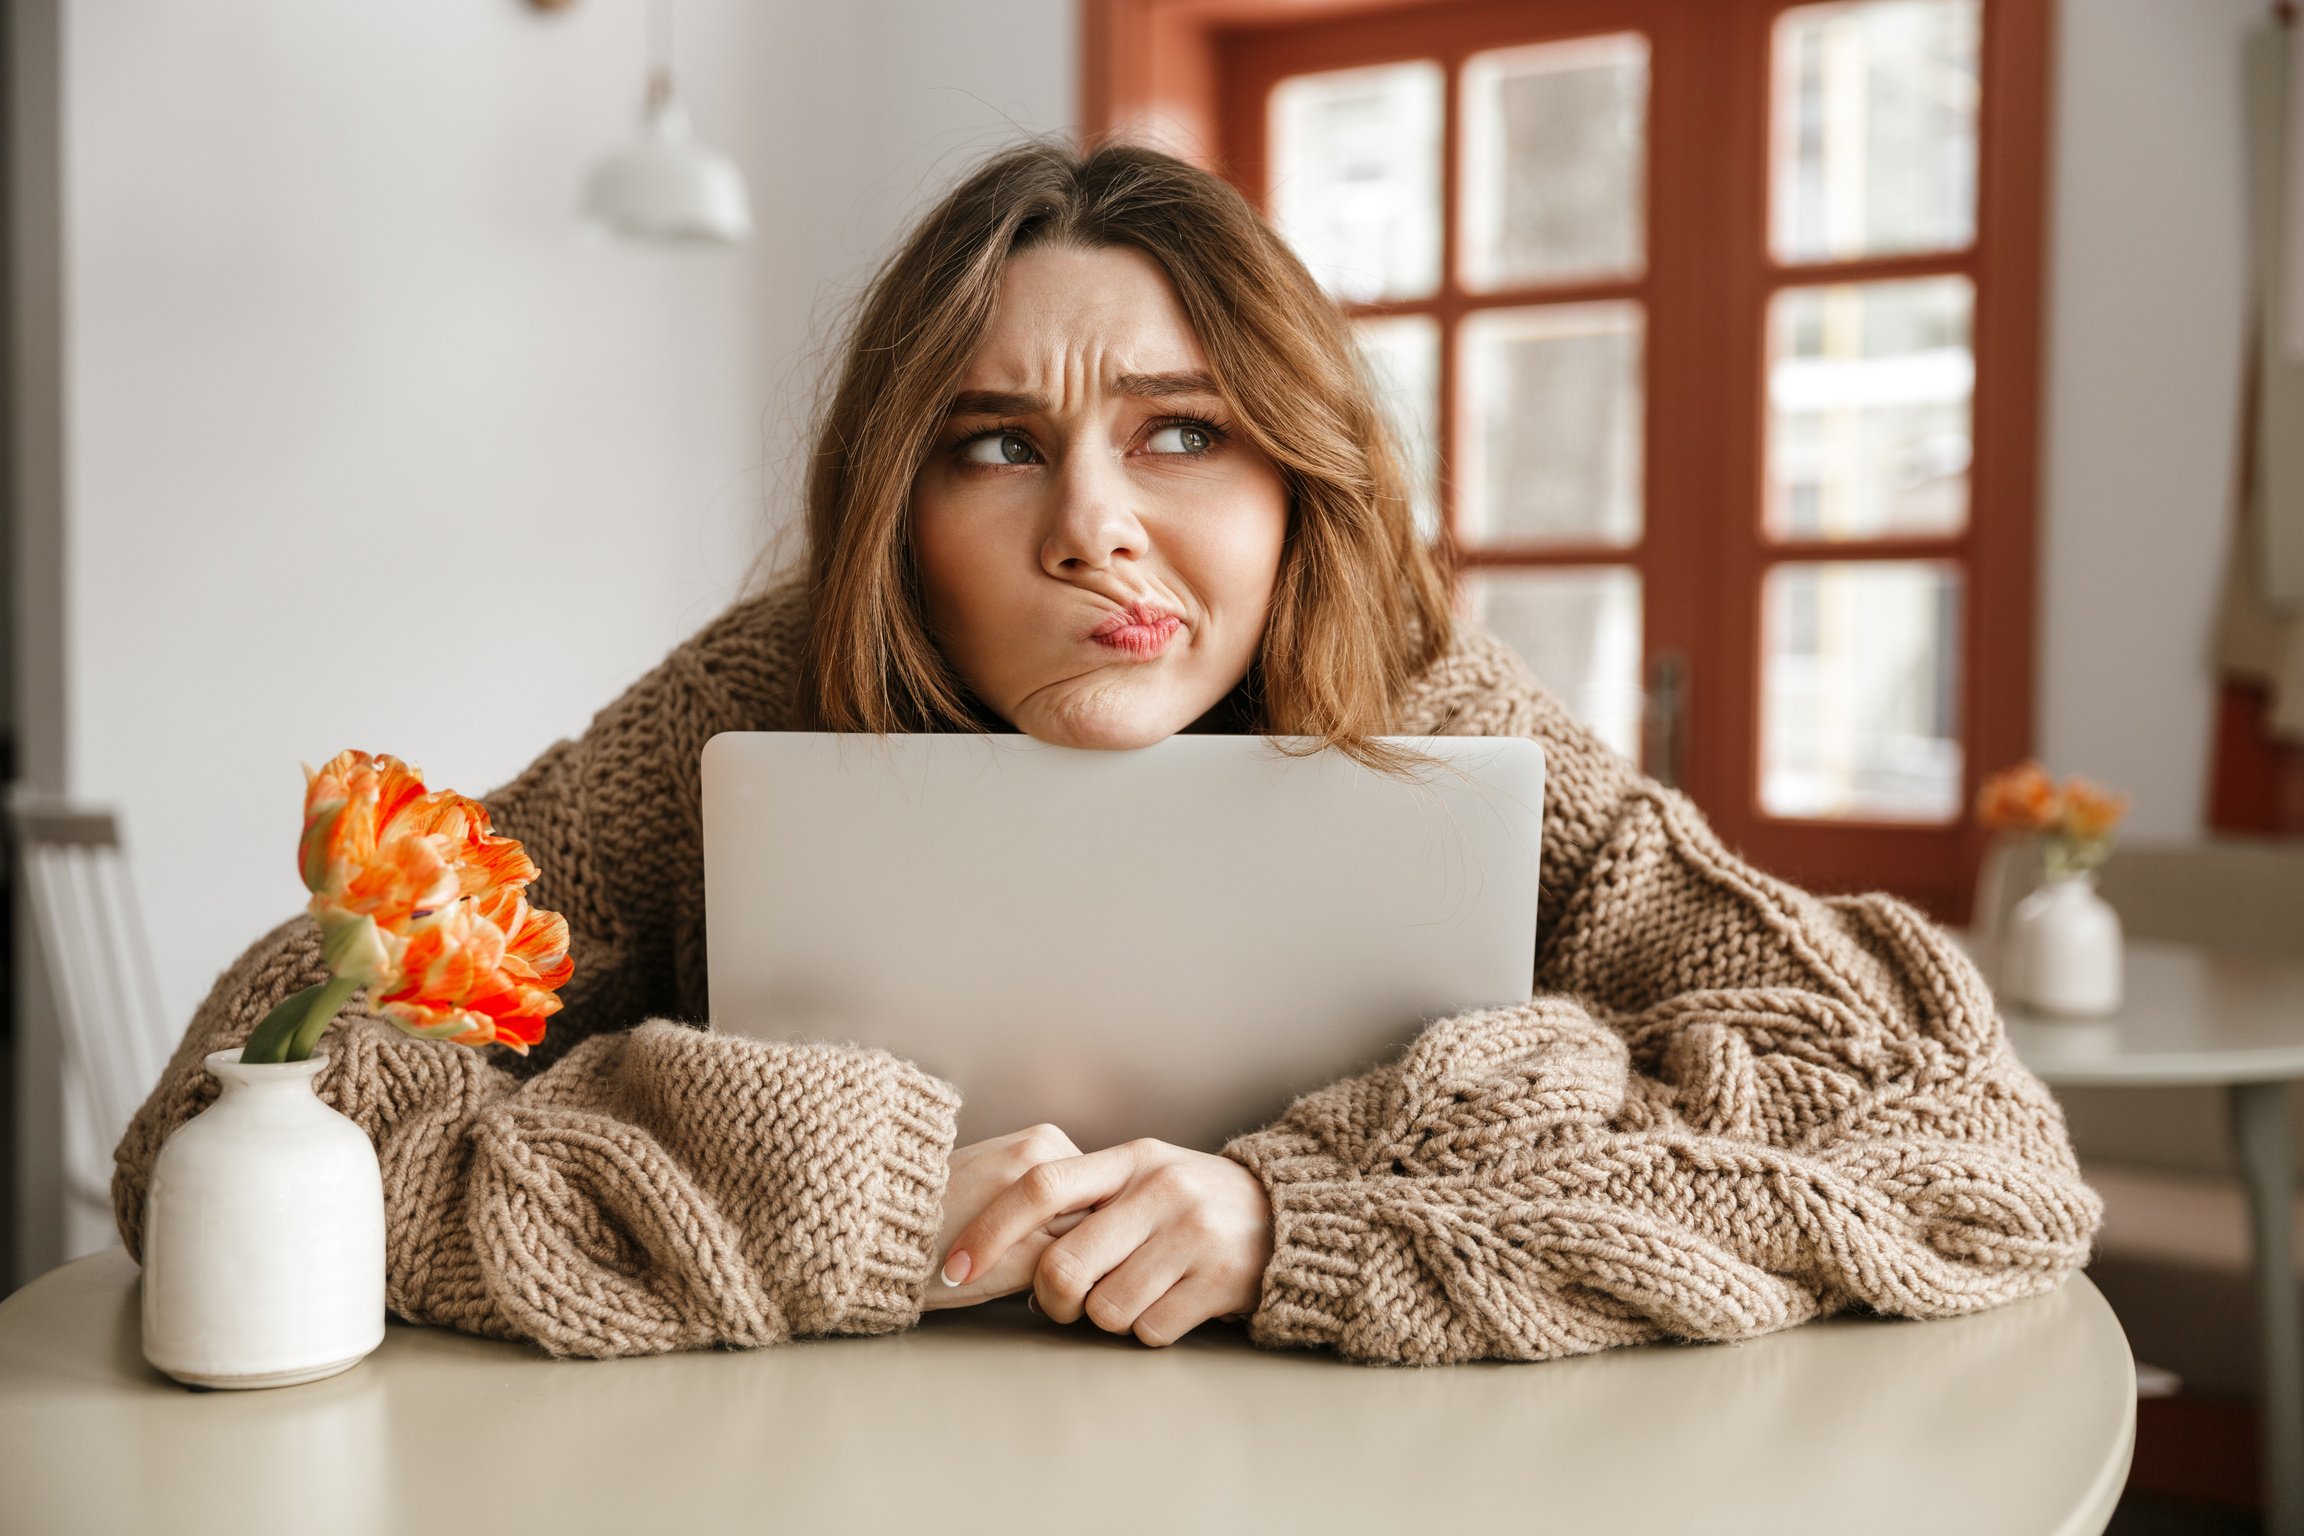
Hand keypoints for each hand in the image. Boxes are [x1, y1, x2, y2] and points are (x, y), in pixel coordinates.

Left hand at [942, 1138, 1274, 1346]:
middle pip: (1064, 1266)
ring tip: (1133, 1292)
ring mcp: (1192, 1235)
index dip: (989, 1230)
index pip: (1040, 1186)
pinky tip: (1169, 1303)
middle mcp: (1158, 1191)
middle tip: (1064, 1301)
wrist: (1284, 1214)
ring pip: (1104, 1308)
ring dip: (1106, 1316)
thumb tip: (1000, 1242)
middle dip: (1052, 1299)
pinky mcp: (1219, 1281)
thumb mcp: (1140, 1175)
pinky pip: (1150, 1331)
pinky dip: (1148, 1330)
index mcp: (1127, 1159)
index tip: (954, 1268)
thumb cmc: (1188, 1201)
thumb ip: (1082, 1196)